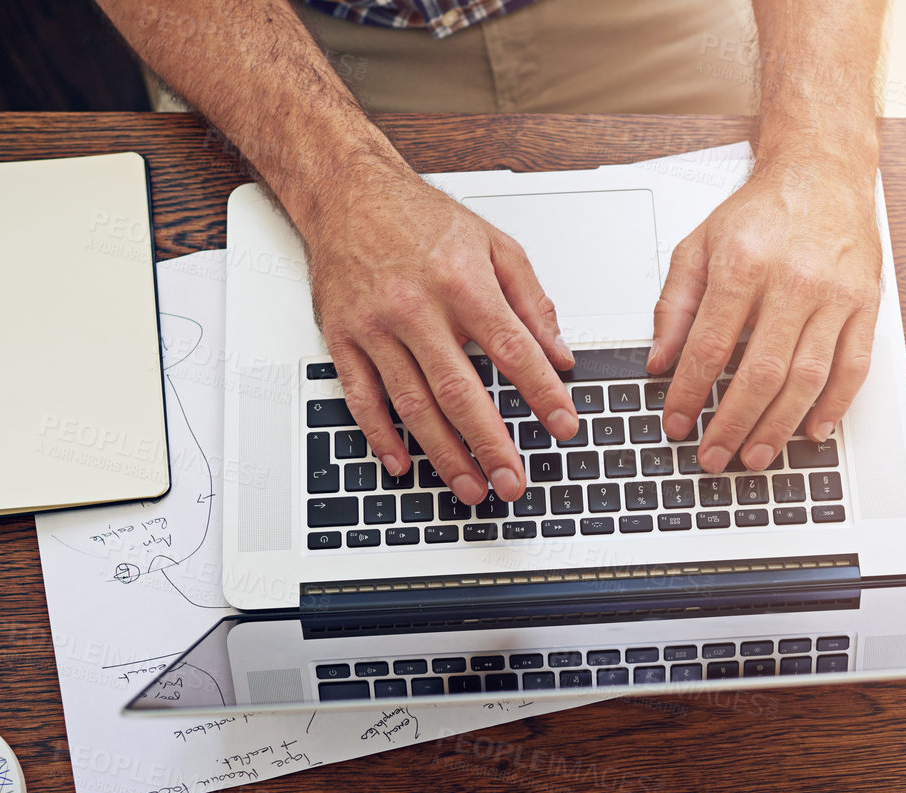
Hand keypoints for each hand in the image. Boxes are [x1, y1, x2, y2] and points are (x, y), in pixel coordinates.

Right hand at [297, 160, 577, 503]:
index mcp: (461, 281)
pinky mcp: (342, 338)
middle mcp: (416, 307)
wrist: (347, 193)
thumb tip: (560, 355)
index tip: (563, 425)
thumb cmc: (421, 218)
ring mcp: (374, 327)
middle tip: (514, 482)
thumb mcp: (494, 245)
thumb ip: (532, 301)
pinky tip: (402, 463)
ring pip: (412, 404)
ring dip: (443, 454)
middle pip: (459, 391)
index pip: (511, 349)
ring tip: (470, 487)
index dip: (542, 393)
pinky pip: (361, 398)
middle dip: (490, 444)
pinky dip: (381, 436)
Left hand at [648, 154, 881, 473]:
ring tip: (756, 456)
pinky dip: (835, 406)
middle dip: (733, 424)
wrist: (822, 170)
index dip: (690, 394)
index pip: (710, 347)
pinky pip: (854, 367)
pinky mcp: (865, 303)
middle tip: (714, 456)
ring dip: (779, 427)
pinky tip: (813, 431)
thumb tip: (660, 362)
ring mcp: (834, 295)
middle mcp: (792, 280)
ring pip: (807, 378)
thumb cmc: (762, 211)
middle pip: (760, 373)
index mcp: (743, 264)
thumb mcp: (699, 246)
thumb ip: (674, 306)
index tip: (677, 423)